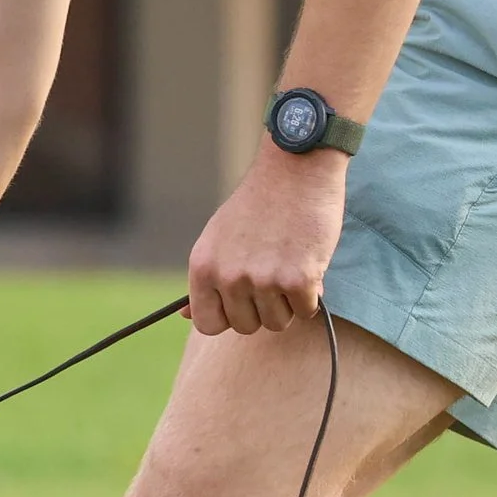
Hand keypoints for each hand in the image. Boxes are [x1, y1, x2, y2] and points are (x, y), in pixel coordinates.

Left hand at [188, 146, 345, 334]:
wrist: (295, 170)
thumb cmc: (258, 205)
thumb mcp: (217, 238)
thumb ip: (207, 279)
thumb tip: (185, 316)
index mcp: (203, 267)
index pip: (207, 324)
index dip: (228, 317)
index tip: (242, 303)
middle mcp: (228, 277)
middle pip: (245, 326)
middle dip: (263, 309)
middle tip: (273, 278)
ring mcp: (262, 280)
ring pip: (277, 322)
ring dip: (289, 303)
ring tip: (289, 267)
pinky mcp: (298, 279)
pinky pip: (306, 310)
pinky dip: (312, 294)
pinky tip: (308, 264)